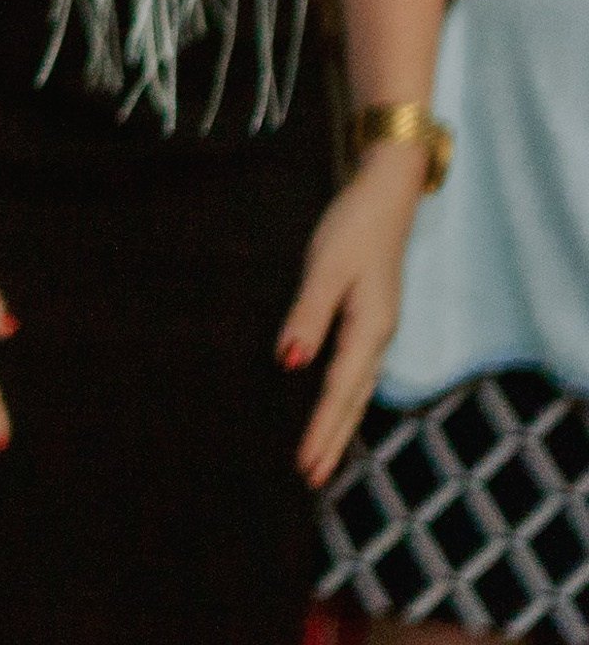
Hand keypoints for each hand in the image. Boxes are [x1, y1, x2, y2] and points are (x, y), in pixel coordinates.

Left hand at [281, 140, 426, 487]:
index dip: (322, 430)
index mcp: (370, 330)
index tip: (306, 465)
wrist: (385, 198)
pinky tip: (333, 406)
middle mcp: (378, 338)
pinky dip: (344, 397)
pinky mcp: (371, 320)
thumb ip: (308, 316)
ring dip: (339, 423)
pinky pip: (356, 371)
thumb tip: (290, 363)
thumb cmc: (352, 229)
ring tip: (321, 456)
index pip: (339, 392)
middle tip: (311, 478)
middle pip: (353, 401)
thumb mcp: (325, 268)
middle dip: (333, 440)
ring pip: (357, 390)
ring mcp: (377, 330)